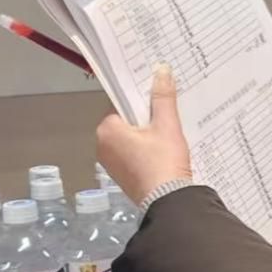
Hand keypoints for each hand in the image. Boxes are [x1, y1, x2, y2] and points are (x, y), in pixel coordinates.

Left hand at [96, 64, 191, 206]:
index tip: (155, 95)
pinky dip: (145, 149)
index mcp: (106, 130)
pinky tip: (163, 150)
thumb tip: (162, 71)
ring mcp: (111, 163)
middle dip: (144, 117)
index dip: (139, 98)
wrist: (169, 201)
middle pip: (126, 120)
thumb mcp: (167, 125)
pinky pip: (132, 153)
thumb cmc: (163, 163)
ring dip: (146, 134)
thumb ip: (163, 97)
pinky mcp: (122, 176)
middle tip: (166, 115)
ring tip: (167, 133)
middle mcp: (102, 146)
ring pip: (130, 137)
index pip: (120, 104)